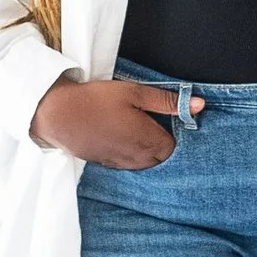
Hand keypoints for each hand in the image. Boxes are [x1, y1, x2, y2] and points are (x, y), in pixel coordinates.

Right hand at [31, 76, 197, 166]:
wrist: (57, 114)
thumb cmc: (96, 100)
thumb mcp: (134, 92)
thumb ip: (167, 100)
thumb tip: (198, 104)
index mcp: (148, 140)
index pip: (174, 148)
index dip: (173, 133)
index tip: (165, 119)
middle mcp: (137, 157)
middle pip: (161, 159)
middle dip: (161, 144)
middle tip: (151, 123)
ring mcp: (120, 163)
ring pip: (144, 164)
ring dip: (145, 151)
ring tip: (135, 130)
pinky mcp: (105, 164)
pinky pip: (127, 165)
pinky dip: (129, 155)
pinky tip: (120, 138)